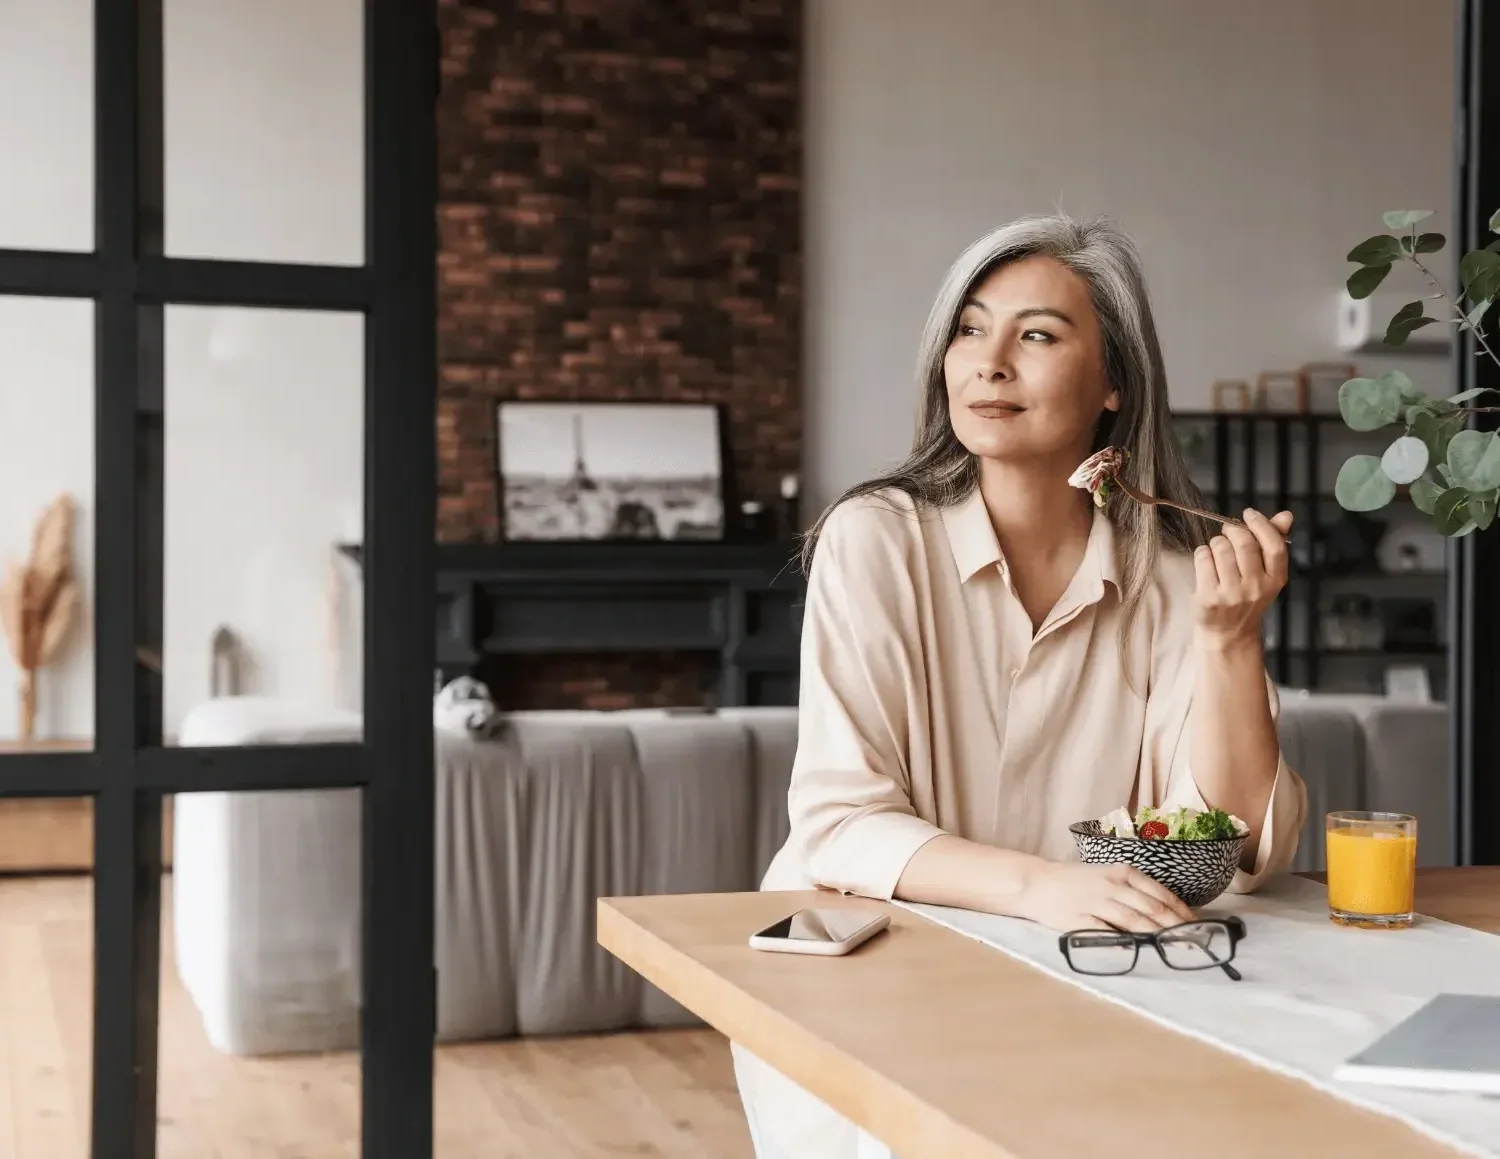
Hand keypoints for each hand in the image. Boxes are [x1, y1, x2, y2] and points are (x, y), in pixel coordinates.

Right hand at [1014, 860, 1196, 932]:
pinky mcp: (1080, 920)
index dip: (1183, 912)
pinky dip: (1125, 943)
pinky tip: (1140, 952)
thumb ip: (1133, 891)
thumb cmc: (1075, 881)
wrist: (1036, 882)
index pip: (1161, 894)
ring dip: (1159, 937)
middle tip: (1198, 943)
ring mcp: (1096, 903)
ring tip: (1178, 950)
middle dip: (1178, 928)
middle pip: (1153, 909)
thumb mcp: (1107, 875)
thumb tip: (1167, 913)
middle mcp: (1113, 885)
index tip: (1200, 928)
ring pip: (1136, 921)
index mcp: (1123, 872)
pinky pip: (1107, 933)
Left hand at [1194, 508, 1292, 645]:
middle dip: (1233, 530)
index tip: (1248, 514)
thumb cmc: (1247, 596)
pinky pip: (1203, 559)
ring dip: (1216, 542)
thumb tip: (1286, 515)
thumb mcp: (1266, 574)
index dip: (1261, 525)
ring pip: (1221, 549)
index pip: (1274, 546)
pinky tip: (1206, 560)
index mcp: (1276, 580)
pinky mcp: (1209, 598)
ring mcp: (1232, 594)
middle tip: (1228, 531)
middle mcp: (1256, 588)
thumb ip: (1274, 542)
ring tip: (1217, 549)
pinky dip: (1202, 553)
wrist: (1229, 633)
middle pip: (1244, 543)